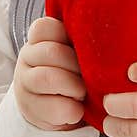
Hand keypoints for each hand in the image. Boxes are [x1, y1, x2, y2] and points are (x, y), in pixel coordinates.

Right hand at [14, 16, 87, 130]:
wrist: (56, 105)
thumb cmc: (73, 70)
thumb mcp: (76, 50)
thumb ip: (83, 39)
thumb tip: (111, 34)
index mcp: (39, 38)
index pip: (45, 27)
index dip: (67, 36)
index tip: (83, 48)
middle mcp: (27, 57)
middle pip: (51, 52)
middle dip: (76, 65)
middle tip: (91, 75)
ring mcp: (25, 82)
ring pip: (48, 78)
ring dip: (74, 86)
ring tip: (85, 92)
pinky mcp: (31, 109)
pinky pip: (55, 107)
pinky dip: (73, 110)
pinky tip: (79, 109)